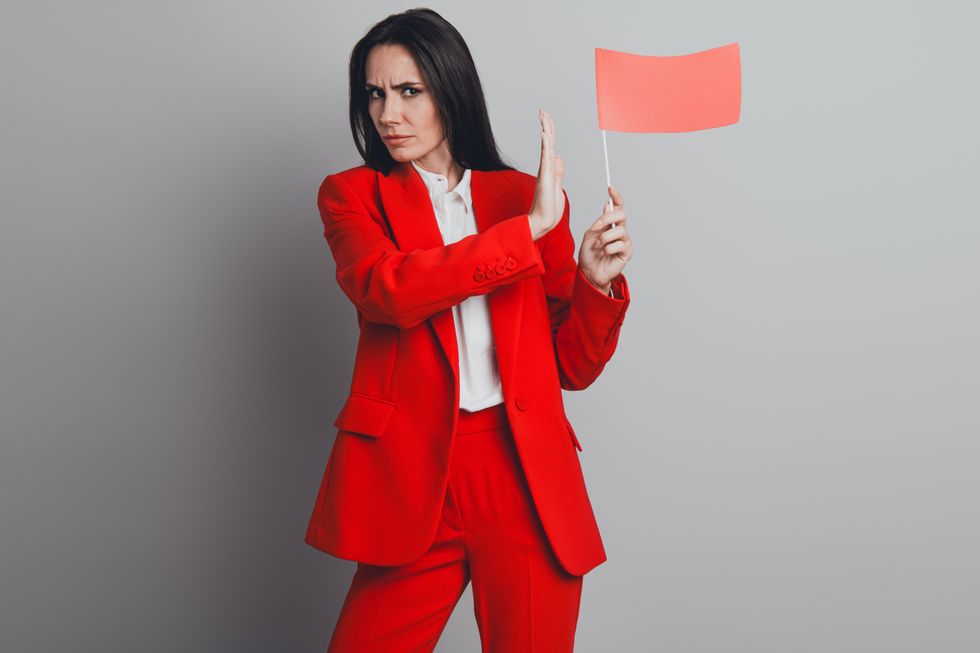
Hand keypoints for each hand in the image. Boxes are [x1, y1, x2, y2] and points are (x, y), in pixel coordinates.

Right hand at [528, 109, 564, 239]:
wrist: (542, 222)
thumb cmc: (549, 208)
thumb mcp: (557, 185)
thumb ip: (558, 171)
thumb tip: (559, 156)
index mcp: (550, 169)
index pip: (551, 146)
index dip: (549, 132)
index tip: (546, 119)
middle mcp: (546, 168)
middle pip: (547, 142)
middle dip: (546, 125)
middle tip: (542, 111)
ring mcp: (545, 172)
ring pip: (546, 146)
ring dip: (545, 130)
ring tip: (543, 116)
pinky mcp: (545, 177)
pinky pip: (546, 157)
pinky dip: (546, 144)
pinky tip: (545, 133)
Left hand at [578, 185, 632, 292]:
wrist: (589, 273)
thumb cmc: (589, 255)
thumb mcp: (589, 235)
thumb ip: (599, 222)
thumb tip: (608, 206)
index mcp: (611, 224)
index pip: (618, 207)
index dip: (616, 197)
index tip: (610, 187)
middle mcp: (620, 230)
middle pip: (621, 214)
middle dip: (607, 218)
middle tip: (596, 227)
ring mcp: (625, 240)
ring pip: (618, 230)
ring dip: (603, 238)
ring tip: (597, 246)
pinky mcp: (627, 252)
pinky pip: (618, 244)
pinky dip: (607, 249)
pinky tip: (604, 254)